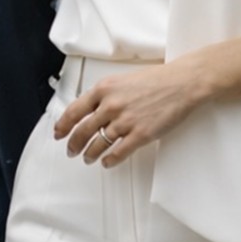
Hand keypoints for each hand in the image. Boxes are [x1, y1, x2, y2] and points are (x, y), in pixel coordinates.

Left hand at [53, 61, 209, 168]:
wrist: (181, 83)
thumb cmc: (156, 79)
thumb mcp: (122, 79)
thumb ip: (105, 94)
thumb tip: (90, 109)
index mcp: (104, 89)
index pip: (74, 111)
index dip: (63, 125)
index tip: (58, 133)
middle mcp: (111, 105)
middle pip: (83, 131)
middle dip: (74, 145)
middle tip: (71, 151)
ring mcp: (125, 121)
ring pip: (98, 144)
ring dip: (90, 154)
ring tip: (88, 158)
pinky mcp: (140, 135)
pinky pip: (118, 153)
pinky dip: (109, 160)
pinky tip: (107, 162)